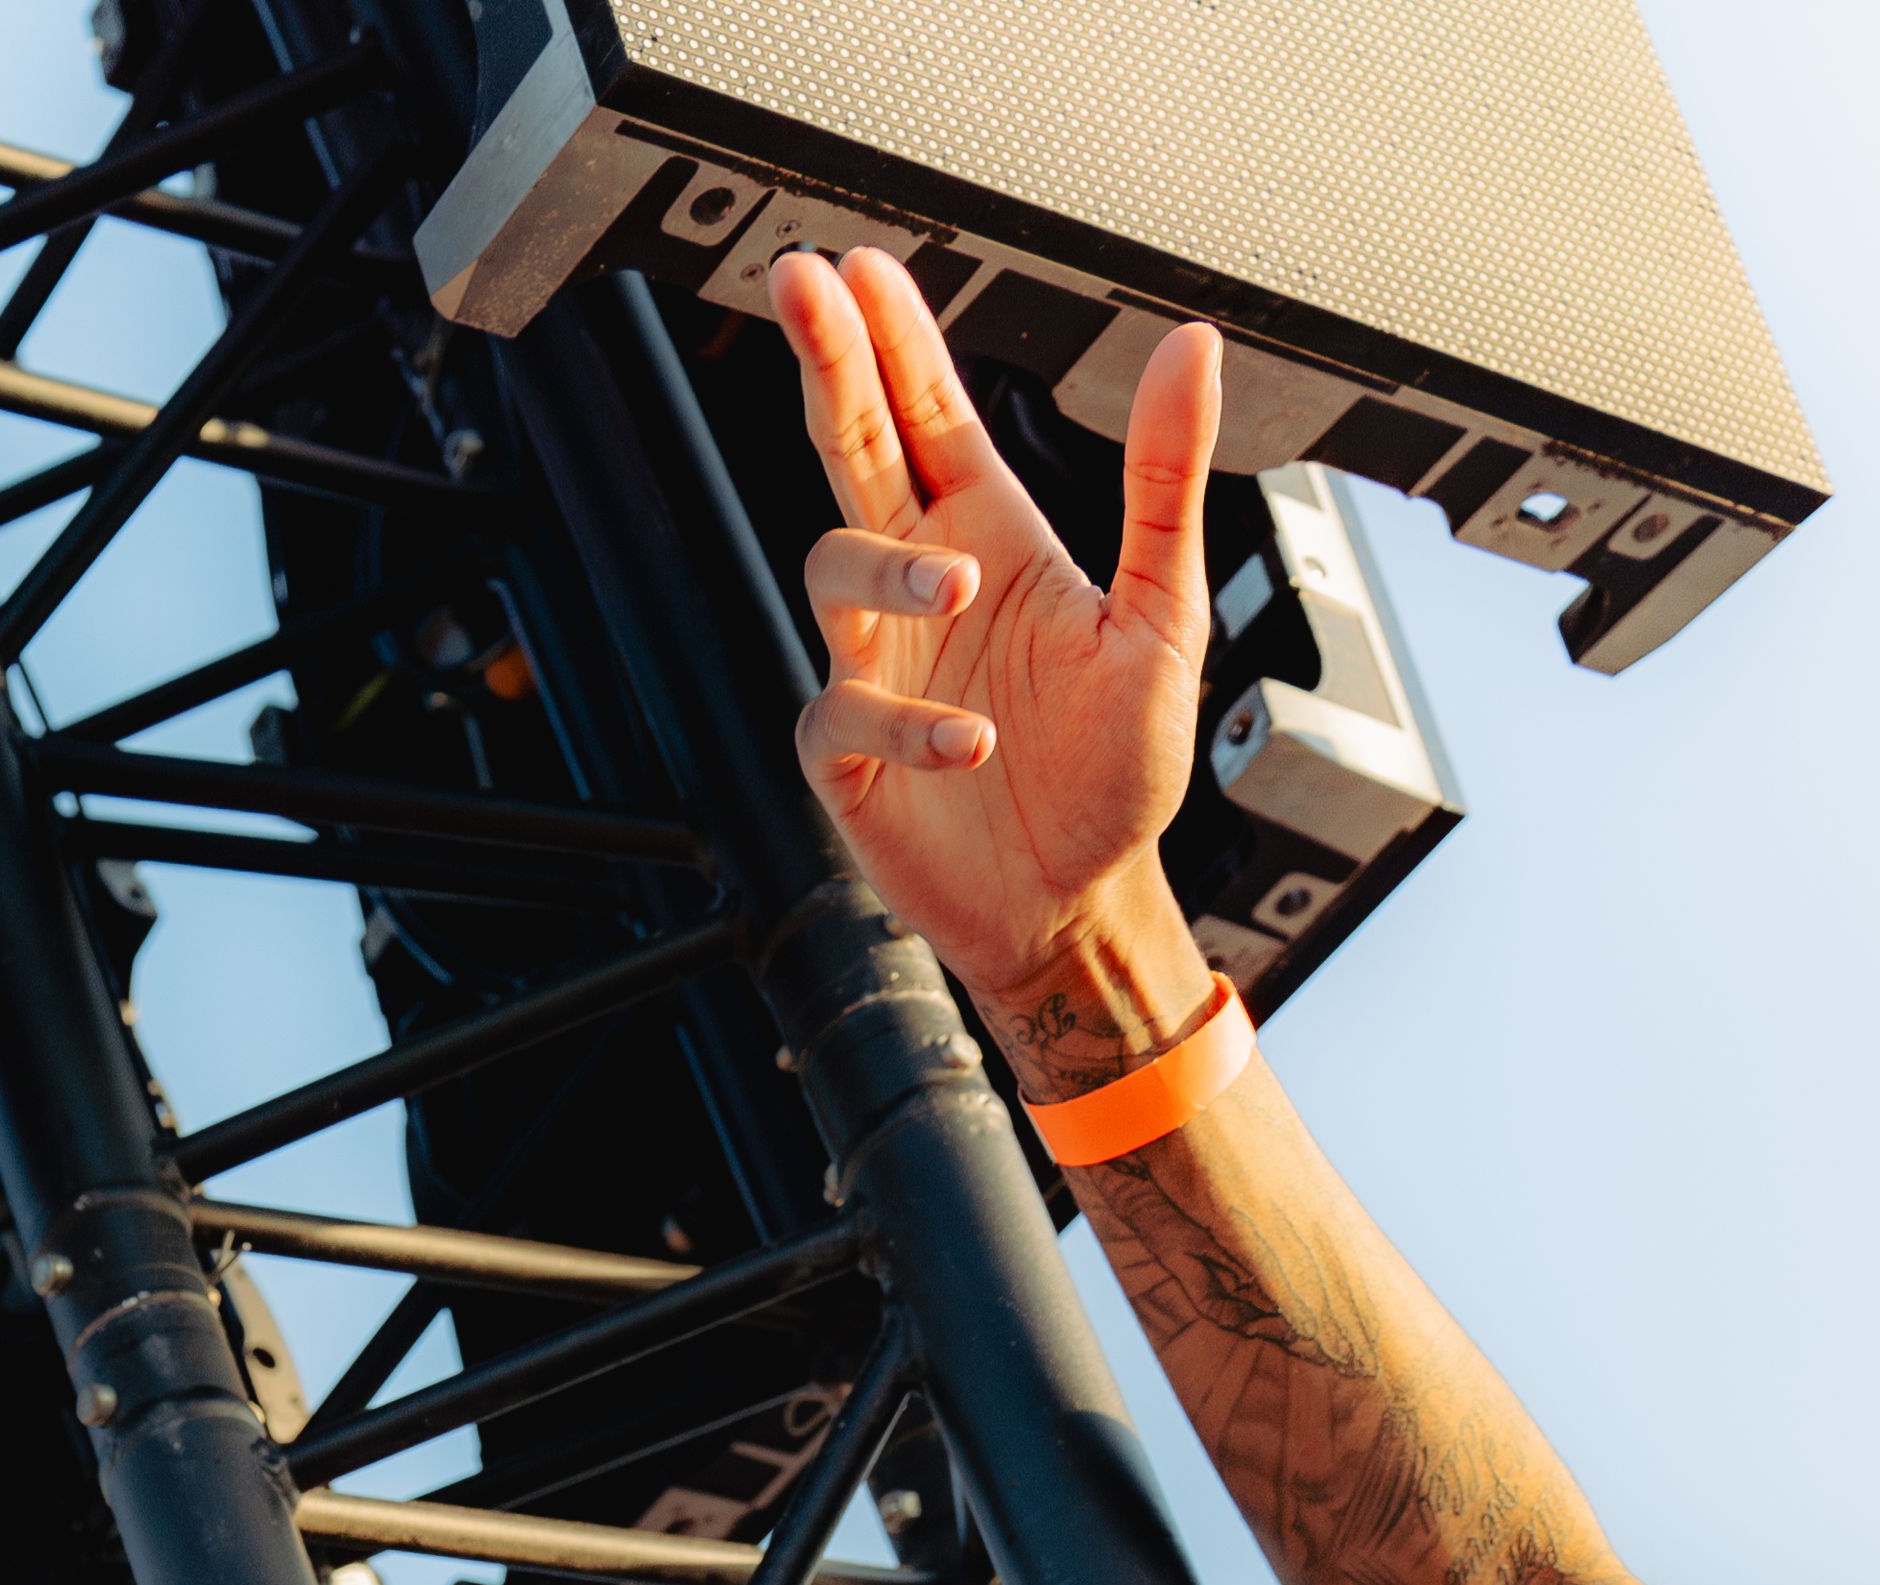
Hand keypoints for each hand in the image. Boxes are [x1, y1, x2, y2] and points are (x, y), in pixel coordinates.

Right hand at [769, 246, 1223, 1055]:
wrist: (1079, 905)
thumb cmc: (1120, 771)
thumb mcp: (1167, 617)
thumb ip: (1164, 485)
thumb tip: (1192, 348)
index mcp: (994, 536)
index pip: (927, 412)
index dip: (890, 339)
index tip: (853, 269)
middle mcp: (924, 589)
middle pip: (851, 451)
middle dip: (826, 366)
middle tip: (801, 288)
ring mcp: (880, 668)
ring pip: (831, 568)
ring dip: (887, 564)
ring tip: (954, 584)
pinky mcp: (852, 760)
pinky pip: (844, 712)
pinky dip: (904, 723)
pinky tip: (969, 742)